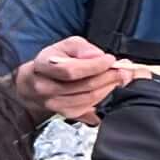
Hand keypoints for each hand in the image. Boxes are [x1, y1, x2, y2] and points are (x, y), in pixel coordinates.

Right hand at [13, 35, 127, 121]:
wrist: (35, 82)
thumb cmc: (53, 61)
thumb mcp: (65, 46)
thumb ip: (82, 48)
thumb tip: (97, 56)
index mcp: (42, 67)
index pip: (71, 70)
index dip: (94, 66)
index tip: (110, 60)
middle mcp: (44, 88)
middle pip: (83, 86)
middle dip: (108, 77)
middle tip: (124, 70)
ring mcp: (53, 104)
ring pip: (89, 99)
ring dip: (109, 88)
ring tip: (119, 78)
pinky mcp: (64, 114)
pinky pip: (89, 109)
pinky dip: (103, 99)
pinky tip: (109, 89)